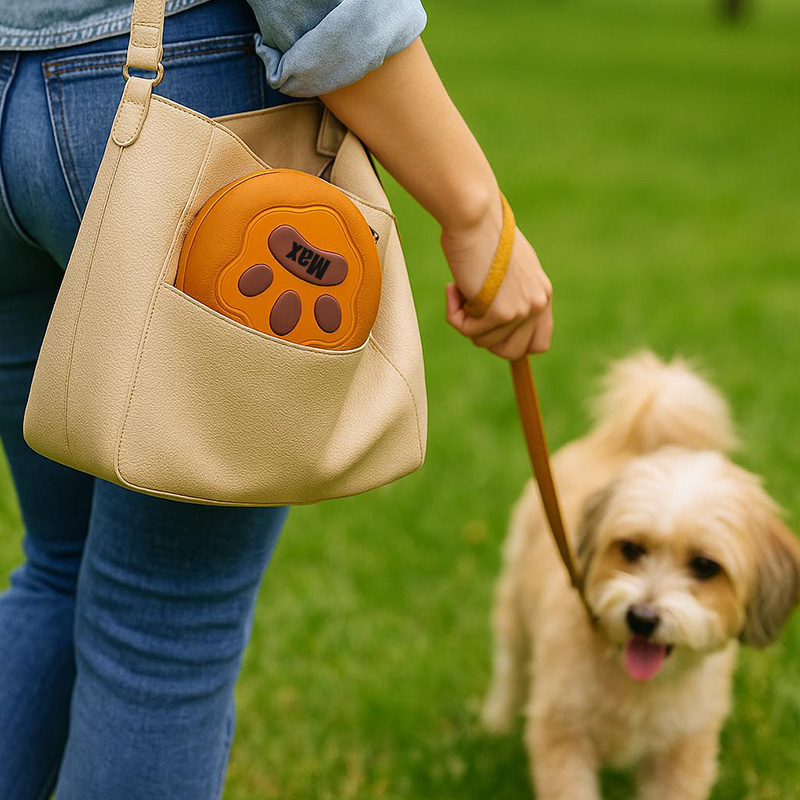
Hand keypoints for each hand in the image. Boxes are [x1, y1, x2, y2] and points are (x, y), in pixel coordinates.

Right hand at [442, 195, 553, 359]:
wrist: (476, 216)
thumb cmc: (482, 233)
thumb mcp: (507, 267)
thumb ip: (510, 293)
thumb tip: (494, 319)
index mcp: (543, 293)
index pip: (539, 343)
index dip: (512, 343)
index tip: (490, 331)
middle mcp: (538, 304)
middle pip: (512, 352)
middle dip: (486, 338)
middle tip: (470, 312)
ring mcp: (521, 310)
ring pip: (485, 343)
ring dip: (466, 322)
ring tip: (459, 290)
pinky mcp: (500, 312)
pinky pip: (467, 330)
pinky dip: (453, 314)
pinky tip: (452, 287)